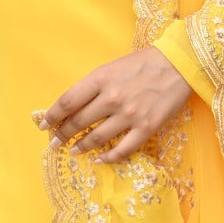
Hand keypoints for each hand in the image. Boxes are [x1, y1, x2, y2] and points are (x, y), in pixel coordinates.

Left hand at [38, 47, 191, 163]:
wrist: (179, 64)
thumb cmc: (143, 63)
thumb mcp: (112, 68)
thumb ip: (93, 86)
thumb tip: (73, 107)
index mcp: (101, 78)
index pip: (68, 102)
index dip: (52, 116)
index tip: (44, 126)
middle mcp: (112, 98)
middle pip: (78, 122)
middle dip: (62, 135)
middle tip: (54, 144)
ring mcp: (130, 115)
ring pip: (96, 138)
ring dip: (81, 147)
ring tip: (74, 151)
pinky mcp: (146, 128)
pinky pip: (122, 150)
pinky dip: (108, 157)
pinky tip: (100, 160)